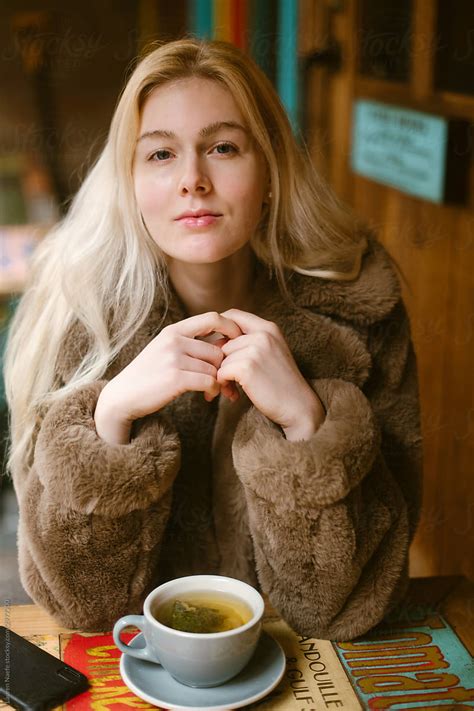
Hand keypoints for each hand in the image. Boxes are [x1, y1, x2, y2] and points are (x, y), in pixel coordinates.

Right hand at [97, 311, 242, 426]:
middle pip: (218, 349)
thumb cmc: (149, 375)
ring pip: (214, 367)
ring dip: (218, 382)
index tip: (239, 343)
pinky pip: (209, 381)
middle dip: (225, 367)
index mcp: (173, 330)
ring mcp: (174, 358)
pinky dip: (213, 390)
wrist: (123, 396)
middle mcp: (174, 340)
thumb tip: (226, 342)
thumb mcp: (166, 350)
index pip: (213, 318)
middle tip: (226, 381)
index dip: (232, 328)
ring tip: (213, 391)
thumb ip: (191, 344)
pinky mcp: (175, 378)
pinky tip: (208, 396)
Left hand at [216, 309, 324, 437]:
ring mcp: (256, 349)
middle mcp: (263, 334)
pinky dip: (223, 385)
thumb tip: (215, 342)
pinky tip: (235, 395)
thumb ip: (249, 341)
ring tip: (234, 390)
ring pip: (221, 359)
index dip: (220, 331)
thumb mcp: (271, 353)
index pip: (233, 315)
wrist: (298, 407)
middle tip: (229, 381)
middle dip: (222, 362)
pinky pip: (220, 372)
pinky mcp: (247, 367)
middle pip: (223, 342)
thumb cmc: (281, 383)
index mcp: (268, 328)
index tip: (218, 350)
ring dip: (223, 376)